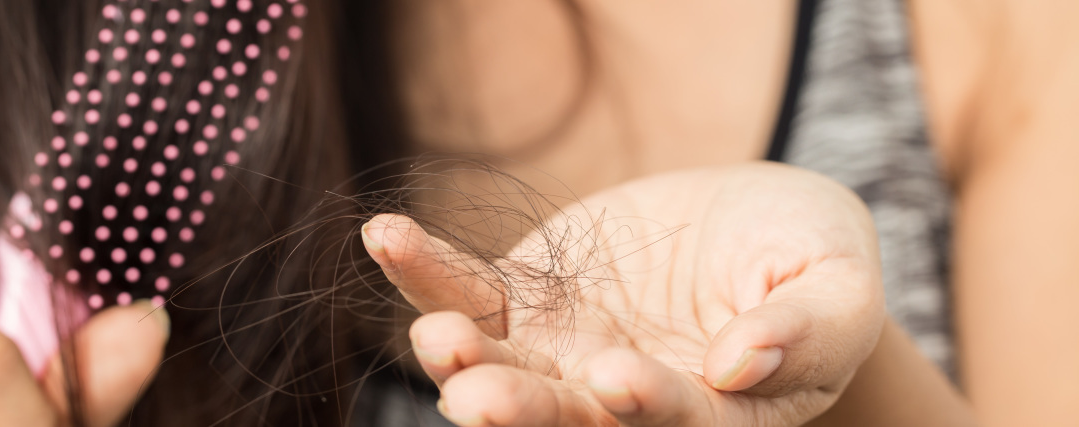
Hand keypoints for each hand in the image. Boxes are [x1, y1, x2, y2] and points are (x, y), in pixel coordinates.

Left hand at [362, 162, 884, 425]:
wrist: (755, 224)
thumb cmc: (812, 263)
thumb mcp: (837, 290)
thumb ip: (806, 330)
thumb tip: (743, 364)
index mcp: (708, 418)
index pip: (674, 426)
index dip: (647, 409)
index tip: (619, 380)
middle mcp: (618, 400)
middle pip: (564, 418)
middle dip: (522, 413)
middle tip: (476, 401)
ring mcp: (562, 354)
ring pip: (502, 367)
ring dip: (461, 359)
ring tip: (436, 340)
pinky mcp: (524, 301)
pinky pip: (466, 290)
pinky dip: (426, 271)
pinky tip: (387, 239)